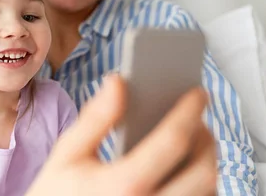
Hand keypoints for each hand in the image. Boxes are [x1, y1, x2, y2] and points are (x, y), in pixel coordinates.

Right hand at [25, 75, 216, 195]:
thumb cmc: (58, 193)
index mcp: (123, 185)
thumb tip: (118, 81)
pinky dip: (198, 187)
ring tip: (192, 143)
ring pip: (206, 194)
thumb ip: (95, 117)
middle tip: (196, 120)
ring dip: (206, 165)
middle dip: (206, 140)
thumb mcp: (67, 153)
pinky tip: (183, 172)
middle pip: (202, 172)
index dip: (189, 112)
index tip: (197, 93)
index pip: (171, 142)